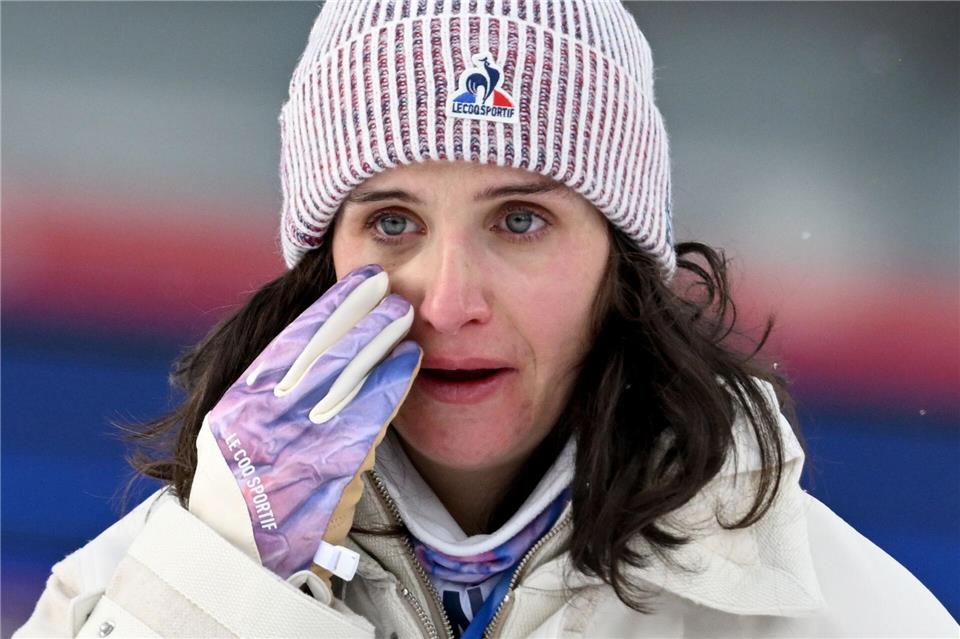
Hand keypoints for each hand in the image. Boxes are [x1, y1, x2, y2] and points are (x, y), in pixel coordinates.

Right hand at [189, 264, 420, 578]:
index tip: (360, 281)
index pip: (292, 342)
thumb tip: (334, 348)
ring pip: (346, 380)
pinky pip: (366, 421)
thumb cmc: (246, 488)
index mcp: (239, 405)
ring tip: (405, 315)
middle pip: (322, 354)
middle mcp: (263, 421)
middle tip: (391, 289)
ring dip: (379, 343)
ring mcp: (295, 448)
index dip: (331, 307)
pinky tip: (411, 361)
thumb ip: (278, 392)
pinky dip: (390, 386)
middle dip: (360, 316)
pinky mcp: (326, 475)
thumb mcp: (242, 433)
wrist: (239, 557)